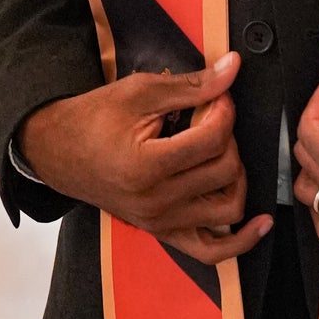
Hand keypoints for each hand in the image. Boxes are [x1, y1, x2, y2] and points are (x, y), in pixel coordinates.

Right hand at [18, 54, 272, 266]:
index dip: (225, 110)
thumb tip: (234, 67)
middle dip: (229, 137)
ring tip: (220, 151)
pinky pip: (210, 251)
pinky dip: (241, 241)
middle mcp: (155, 202)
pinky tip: (261, 223)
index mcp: (147, 166)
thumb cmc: (95, 117)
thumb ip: (193, 85)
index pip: (213, 140)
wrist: (57, 150)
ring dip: (236, 176)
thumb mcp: (141, 91)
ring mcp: (160, 223)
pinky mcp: (162, 233)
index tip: (217, 96)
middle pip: (226, 171)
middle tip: (213, 118)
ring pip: (228, 208)